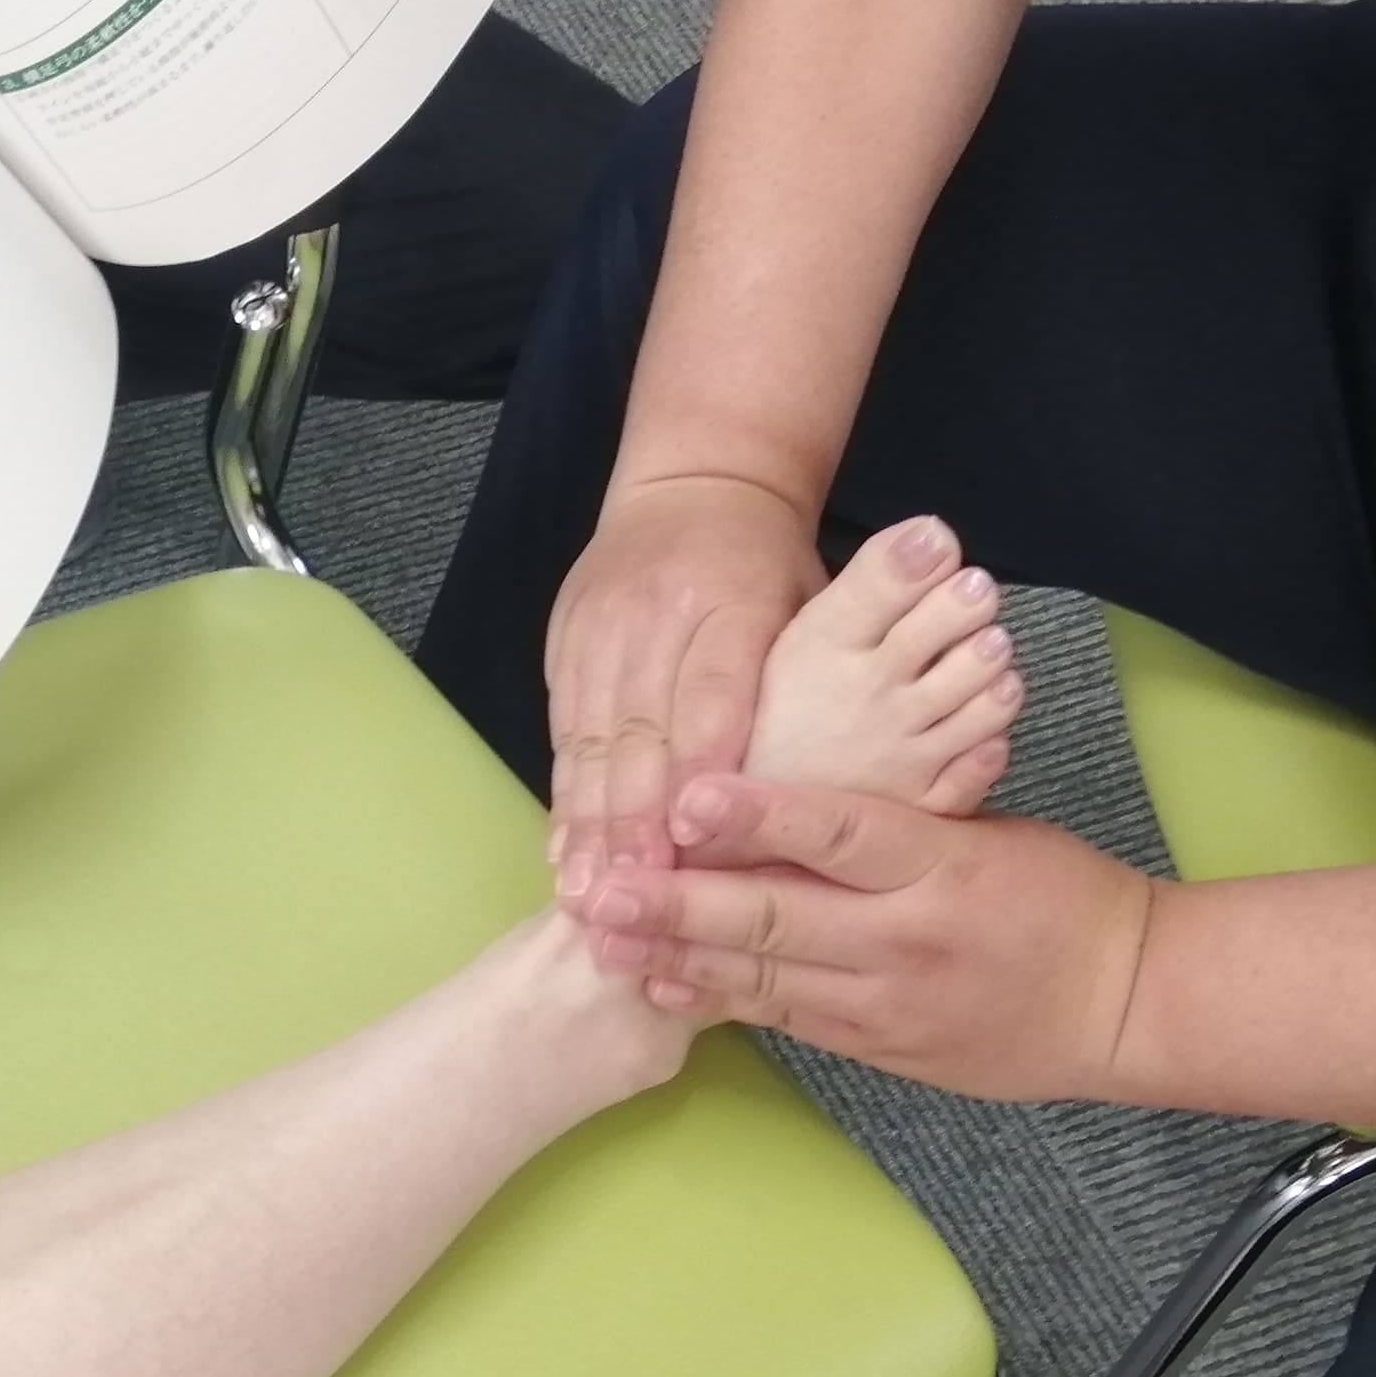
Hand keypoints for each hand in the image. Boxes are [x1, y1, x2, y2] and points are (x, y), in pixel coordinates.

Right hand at [546, 474, 830, 887]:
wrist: (696, 482)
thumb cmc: (770, 564)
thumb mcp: (812, 606)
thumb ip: (805, 691)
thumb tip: (813, 794)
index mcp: (731, 604)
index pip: (708, 697)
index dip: (695, 771)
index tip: (686, 843)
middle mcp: (656, 619)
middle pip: (638, 731)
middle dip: (629, 821)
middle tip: (629, 894)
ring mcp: (601, 631)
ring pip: (591, 739)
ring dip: (586, 823)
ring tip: (582, 893)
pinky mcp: (565, 644)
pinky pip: (564, 733)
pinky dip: (564, 796)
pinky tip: (562, 852)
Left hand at [578, 776, 1158, 1102]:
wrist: (1120, 1002)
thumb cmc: (1054, 894)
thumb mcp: (984, 832)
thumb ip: (889, 823)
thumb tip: (781, 794)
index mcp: (941, 863)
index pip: (837, 830)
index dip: (754, 814)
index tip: (682, 798)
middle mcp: (906, 936)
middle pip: (774, 915)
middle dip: (675, 902)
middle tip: (599, 888)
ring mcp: (888, 1001)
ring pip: (763, 975)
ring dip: (674, 956)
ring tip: (599, 939)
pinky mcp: (878, 1047)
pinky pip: (784, 1018)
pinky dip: (717, 999)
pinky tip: (660, 984)